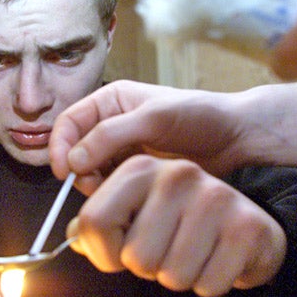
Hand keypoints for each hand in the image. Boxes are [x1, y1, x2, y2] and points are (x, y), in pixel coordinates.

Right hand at [50, 80, 247, 190]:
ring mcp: (124, 149)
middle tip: (96, 185)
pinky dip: (114, 191)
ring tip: (119, 189)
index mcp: (111, 102)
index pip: (69, 122)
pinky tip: (131, 195)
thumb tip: (73, 159)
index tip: (64, 171)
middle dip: (79, 169)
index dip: (60, 146)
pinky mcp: (136, 170)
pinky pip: (112, 182)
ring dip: (96, 183)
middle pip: (76, 149)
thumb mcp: (154, 119)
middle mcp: (113, 124)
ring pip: (91, 170)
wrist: (235, 137)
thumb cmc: (199, 116)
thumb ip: (111, 135)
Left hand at [66, 155, 286, 296]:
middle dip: (148, 268)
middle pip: (135, 257)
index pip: (94, 221)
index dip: (103, 253)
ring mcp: (214, 197)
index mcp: (141, 168)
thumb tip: (72, 237)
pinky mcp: (245, 227)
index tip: (119, 254)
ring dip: (179, 277)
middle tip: (167, 250)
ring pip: (171, 275)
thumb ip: (101, 223)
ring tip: (193, 254)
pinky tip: (216, 260)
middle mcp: (176, 174)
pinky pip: (207, 285)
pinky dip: (209, 284)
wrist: (249, 229)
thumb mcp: (139, 213)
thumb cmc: (184, 223)